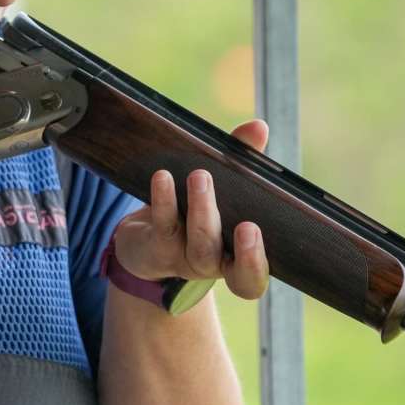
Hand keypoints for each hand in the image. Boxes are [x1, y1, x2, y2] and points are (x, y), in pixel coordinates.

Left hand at [111, 119, 270, 300]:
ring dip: (201, 209)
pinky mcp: (155, 246)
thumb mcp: (223, 187)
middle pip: (223, 259)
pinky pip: (163, 225)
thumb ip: (243, 159)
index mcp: (235, 257)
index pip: (250, 278)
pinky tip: (163, 176)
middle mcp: (210, 263)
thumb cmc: (195, 210)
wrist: (146, 240)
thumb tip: (259, 127)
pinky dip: (164, 198)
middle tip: (248, 224)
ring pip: (197, 243)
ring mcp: (181, 258)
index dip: (255, 263)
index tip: (257, 233)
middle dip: (238, 246)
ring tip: (201, 176)